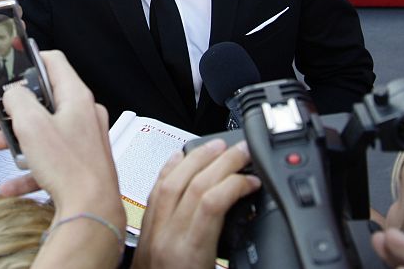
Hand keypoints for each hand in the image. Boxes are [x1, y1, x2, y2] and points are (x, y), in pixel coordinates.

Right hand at [0, 51, 122, 219]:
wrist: (91, 210)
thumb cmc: (68, 167)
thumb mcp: (32, 124)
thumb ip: (18, 99)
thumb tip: (13, 92)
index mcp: (77, 97)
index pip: (54, 62)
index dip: (29, 61)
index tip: (10, 68)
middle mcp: (85, 115)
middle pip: (47, 99)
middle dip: (18, 108)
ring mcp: (85, 140)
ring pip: (47, 130)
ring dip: (21, 137)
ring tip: (1, 147)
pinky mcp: (82, 163)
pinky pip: (51, 159)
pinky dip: (31, 167)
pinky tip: (11, 184)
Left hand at [131, 139, 259, 268]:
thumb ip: (236, 257)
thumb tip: (259, 236)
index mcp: (188, 255)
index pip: (210, 202)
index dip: (235, 183)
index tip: (254, 181)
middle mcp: (166, 238)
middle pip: (192, 183)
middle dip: (220, 160)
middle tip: (243, 151)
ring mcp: (152, 232)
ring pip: (170, 180)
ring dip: (196, 158)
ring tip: (218, 147)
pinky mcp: (144, 231)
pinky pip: (155, 190)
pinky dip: (171, 168)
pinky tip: (182, 157)